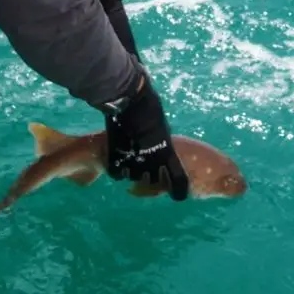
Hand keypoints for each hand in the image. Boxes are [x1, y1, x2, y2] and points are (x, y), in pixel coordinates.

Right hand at [104, 72, 188, 200]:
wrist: (129, 100)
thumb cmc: (149, 108)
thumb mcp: (160, 127)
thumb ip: (161, 141)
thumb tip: (162, 145)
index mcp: (167, 153)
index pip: (178, 182)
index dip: (178, 190)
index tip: (176, 193)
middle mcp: (151, 162)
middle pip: (151, 181)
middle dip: (148, 176)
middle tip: (144, 164)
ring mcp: (132, 161)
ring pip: (132, 177)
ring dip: (130, 170)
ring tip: (128, 156)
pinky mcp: (115, 157)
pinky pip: (116, 173)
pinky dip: (115, 168)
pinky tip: (115, 158)